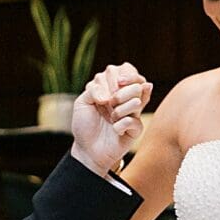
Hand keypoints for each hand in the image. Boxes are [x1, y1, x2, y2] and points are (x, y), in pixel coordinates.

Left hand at [70, 62, 152, 176]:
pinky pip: (133, 121)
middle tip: (108, 104)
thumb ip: (94, 89)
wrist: (87, 149)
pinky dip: (120, 125)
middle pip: (137, 83)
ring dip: (120, 109)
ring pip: (137, 100)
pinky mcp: (136, 128)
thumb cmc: (84, 124)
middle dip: (120, 93)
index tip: (114, 84)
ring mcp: (133, 112)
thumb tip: (115, 90)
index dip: (122, 75)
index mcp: (113, 87)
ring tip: (111, 118)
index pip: (127, 70)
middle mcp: (126, 97)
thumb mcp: (82, 102)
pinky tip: (115, 130)